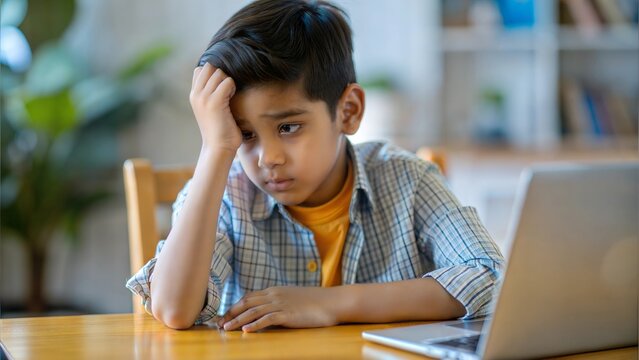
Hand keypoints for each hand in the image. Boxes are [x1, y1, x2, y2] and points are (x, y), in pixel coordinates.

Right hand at [189, 62, 241, 152]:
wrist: (218, 148)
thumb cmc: (220, 131)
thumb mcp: (210, 109)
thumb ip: (211, 94)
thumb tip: (222, 79)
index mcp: (193, 95)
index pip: (200, 69)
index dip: (213, 74)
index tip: (221, 88)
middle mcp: (196, 94)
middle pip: (210, 67)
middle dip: (222, 75)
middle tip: (227, 91)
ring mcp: (204, 97)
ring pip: (220, 73)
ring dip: (229, 82)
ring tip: (230, 97)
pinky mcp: (215, 102)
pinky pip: (228, 82)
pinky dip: (233, 88)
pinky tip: (233, 100)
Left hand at [218, 286, 338, 331]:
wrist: (333, 301)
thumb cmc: (315, 302)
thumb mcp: (292, 298)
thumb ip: (279, 302)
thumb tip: (267, 312)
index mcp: (275, 291)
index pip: (249, 297)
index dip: (235, 306)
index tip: (224, 316)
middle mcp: (274, 295)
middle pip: (246, 303)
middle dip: (231, 313)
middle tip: (219, 324)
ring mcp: (281, 304)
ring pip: (253, 311)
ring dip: (238, 320)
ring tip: (226, 329)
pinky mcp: (288, 314)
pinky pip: (268, 319)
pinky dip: (255, 324)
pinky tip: (246, 331)